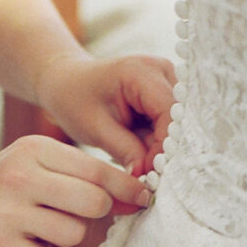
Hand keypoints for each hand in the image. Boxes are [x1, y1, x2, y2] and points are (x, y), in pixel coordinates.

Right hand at [0, 135, 150, 246]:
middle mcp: (19, 175)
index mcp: (33, 148)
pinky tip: (20, 244)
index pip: (96, 169)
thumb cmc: (4, 190)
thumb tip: (138, 195)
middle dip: (95, 212)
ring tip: (38, 227)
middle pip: (93, 202)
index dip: (126, 187)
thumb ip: (81, 176)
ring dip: (64, 237)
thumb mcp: (35, 166)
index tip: (143, 197)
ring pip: (73, 233)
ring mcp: (6, 210)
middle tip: (73, 212)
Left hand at [36, 53, 175, 176]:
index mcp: (142, 71)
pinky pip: (170, 123)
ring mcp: (166, 79)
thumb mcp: (95, 128)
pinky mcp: (165, 92)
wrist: (66, 83)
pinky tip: (142, 155)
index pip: (169, 113)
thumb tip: (147, 175)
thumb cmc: (74, 100)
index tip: (150, 174)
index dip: (164, 147)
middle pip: (180, 118)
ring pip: (178, 123)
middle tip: (148, 177)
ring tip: (142, 167)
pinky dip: (159, 142)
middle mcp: (161, 70)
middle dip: (166, 149)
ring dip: (163, 147)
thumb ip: (125, 150)